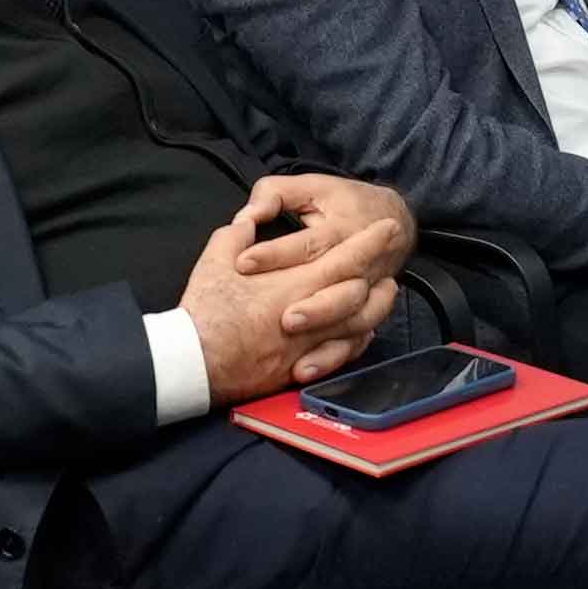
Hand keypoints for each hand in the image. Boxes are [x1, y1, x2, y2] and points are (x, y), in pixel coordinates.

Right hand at [185, 182, 409, 399]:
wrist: (194, 363)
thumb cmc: (205, 312)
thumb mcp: (215, 261)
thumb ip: (237, 235)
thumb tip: (248, 220)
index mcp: (293, 285)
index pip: (346, 259)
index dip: (371, 242)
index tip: (387, 229)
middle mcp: (310, 316)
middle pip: (361, 293)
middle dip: (381, 271)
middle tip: (392, 258)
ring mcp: (308, 345)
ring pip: (359, 325)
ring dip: (378, 306)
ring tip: (387, 291)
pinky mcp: (300, 368)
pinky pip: (342, 354)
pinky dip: (358, 339)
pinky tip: (362, 330)